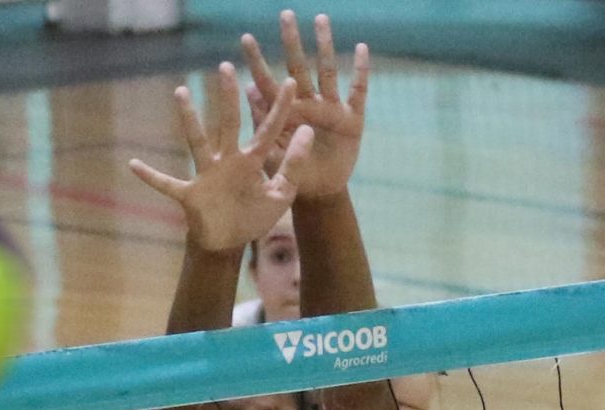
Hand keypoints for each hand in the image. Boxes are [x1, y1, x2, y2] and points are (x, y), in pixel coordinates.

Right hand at [129, 64, 302, 253]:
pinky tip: (133, 164)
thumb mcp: (282, 193)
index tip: (290, 83)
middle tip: (226, 67)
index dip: (280, 109)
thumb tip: (307, 131)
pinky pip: (166, 184)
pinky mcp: (190, 194)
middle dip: (228, 96)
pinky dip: (150, 176)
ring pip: (197, 141)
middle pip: (228, 123)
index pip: (268, 129)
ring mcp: (206, 175)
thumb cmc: (254, 217)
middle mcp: (228, 160)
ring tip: (181, 91)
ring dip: (189, 119)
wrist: (229, 243)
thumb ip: (293, 164)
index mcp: (252, 160)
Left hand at [242, 12, 366, 199]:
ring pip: (327, 72)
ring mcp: (331, 109)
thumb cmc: (292, 177)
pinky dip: (360, 72)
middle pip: (298, 68)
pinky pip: (358, 92)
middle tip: (284, 15)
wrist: (320, 195)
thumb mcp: (272, 155)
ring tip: (320, 19)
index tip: (244, 39)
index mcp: (286, 115)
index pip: (268, 84)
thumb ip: (263, 124)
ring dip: (324, 46)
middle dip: (291, 42)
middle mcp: (307, 105)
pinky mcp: (352, 120)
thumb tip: (249, 89)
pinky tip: (360, 49)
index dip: (257, 62)